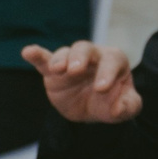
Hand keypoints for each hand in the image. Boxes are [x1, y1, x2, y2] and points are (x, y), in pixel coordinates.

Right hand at [21, 41, 141, 123]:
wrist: (92, 109)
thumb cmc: (113, 101)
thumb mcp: (127, 107)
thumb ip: (129, 106)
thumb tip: (118, 108)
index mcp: (114, 61)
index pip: (112, 61)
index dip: (107, 73)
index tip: (101, 89)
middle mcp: (92, 56)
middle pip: (86, 49)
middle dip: (80, 58)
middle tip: (76, 70)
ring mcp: (71, 62)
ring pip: (65, 52)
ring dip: (60, 59)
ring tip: (57, 69)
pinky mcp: (53, 72)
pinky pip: (44, 59)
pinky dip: (36, 55)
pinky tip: (28, 52)